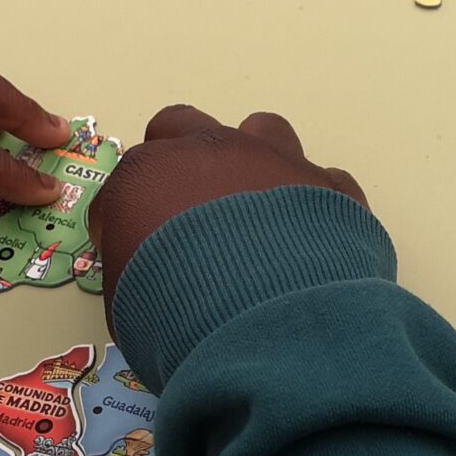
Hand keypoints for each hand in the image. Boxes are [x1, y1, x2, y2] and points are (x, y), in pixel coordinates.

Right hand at [92, 105, 364, 318]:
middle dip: (179, 159)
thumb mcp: (125, 308)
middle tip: (184, 209)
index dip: (129, 216)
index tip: (136, 248)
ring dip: (255, 161)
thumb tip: (151, 278)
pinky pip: (325, 179)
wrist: (264, 328)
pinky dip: (317, 202)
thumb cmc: (177, 318)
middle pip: (183, 127)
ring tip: (257, 208)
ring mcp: (276, 161)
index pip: (129, 179)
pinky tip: (314, 235)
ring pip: (263, 130)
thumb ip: (131, 275)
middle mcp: (211, 152)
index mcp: (149, 175)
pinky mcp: (330, 189)